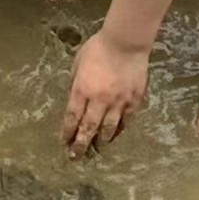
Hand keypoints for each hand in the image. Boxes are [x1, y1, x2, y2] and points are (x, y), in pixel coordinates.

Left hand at [61, 30, 148, 157]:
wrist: (126, 42)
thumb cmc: (98, 47)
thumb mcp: (78, 62)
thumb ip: (76, 82)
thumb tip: (74, 98)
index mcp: (82, 90)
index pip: (72, 118)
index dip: (67, 133)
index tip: (64, 143)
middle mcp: (99, 100)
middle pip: (88, 128)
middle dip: (81, 145)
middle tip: (76, 157)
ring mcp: (118, 102)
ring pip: (108, 129)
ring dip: (101, 141)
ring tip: (97, 149)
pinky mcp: (134, 100)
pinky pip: (126, 121)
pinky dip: (119, 130)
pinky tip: (115, 135)